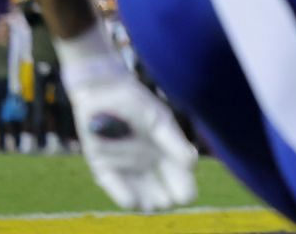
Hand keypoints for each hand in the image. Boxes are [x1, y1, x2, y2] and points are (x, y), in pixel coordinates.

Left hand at [64, 66, 197, 212]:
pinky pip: (113, 183)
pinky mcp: (102, 166)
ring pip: (139, 188)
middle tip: (169, 201)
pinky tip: (133, 201)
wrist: (103, 90)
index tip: (187, 196)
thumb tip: (193, 162)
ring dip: (147, 198)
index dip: (183, 186)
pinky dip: (122, 192)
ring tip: (155, 204)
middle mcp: (146, 162)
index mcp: (165, 151)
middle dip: (165, 196)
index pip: (178, 175)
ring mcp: (124, 165)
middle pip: (159, 187)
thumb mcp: (159, 120)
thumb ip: (173, 141)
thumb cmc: (136, 102)